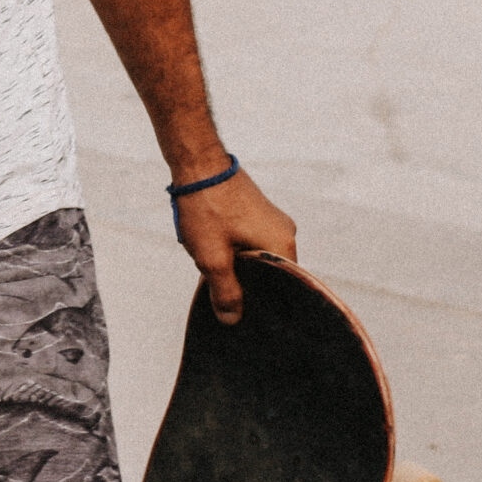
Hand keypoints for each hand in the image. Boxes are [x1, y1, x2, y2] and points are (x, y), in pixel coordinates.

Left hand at [174, 169, 297, 324]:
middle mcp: (285, 233)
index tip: (245, 313)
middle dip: (245, 283)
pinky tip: (213, 247)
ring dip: (235, 264)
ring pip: (256, 257)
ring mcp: (272, 220)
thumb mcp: (212, 257)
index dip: (263, 304)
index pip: (284, 289)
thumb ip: (225, 292)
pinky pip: (250, 241)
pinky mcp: (257, 212)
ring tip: (212, 261)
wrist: (197, 162)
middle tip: (222, 290)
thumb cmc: (206, 207)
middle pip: (270, 274)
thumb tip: (233, 319)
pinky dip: (233, 249)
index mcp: (283, 245)